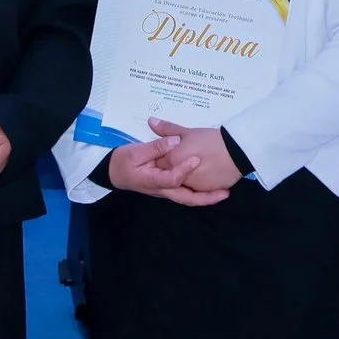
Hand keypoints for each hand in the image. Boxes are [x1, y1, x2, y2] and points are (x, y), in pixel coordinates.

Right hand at [105, 135, 226, 206]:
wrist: (114, 173)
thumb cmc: (123, 162)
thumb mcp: (134, 152)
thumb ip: (155, 147)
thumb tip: (175, 140)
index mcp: (152, 180)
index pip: (171, 179)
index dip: (184, 170)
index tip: (196, 159)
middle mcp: (162, 189)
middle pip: (186, 198)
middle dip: (205, 198)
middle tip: (224, 193)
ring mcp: (166, 191)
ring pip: (188, 198)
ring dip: (206, 198)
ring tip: (224, 192)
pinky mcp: (169, 188)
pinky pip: (186, 193)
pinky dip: (200, 193)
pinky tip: (212, 188)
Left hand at [149, 119, 241, 192]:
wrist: (237, 151)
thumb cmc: (210, 140)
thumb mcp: (188, 132)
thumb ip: (168, 129)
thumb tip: (150, 121)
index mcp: (172, 161)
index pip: (158, 163)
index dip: (162, 158)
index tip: (169, 152)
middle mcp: (179, 177)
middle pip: (169, 175)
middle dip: (171, 169)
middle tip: (185, 158)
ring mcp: (193, 186)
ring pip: (183, 185)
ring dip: (185, 177)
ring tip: (197, 165)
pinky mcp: (206, 191)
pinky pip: (198, 190)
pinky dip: (198, 183)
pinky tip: (203, 173)